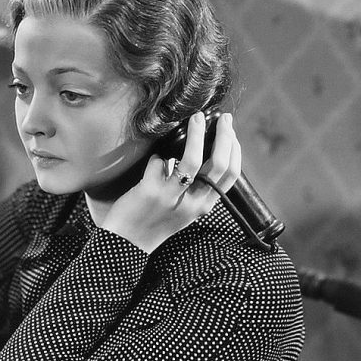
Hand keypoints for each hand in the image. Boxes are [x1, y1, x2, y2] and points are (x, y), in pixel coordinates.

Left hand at [101, 111, 240, 252]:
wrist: (126, 243)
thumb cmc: (154, 221)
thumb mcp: (184, 210)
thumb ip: (195, 188)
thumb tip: (202, 153)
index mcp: (204, 206)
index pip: (231, 175)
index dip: (234, 149)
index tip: (230, 131)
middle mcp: (192, 203)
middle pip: (219, 164)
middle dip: (225, 136)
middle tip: (222, 118)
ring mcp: (171, 197)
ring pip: (192, 160)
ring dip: (196, 134)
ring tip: (196, 118)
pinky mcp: (150, 191)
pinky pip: (158, 162)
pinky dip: (157, 157)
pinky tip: (154, 160)